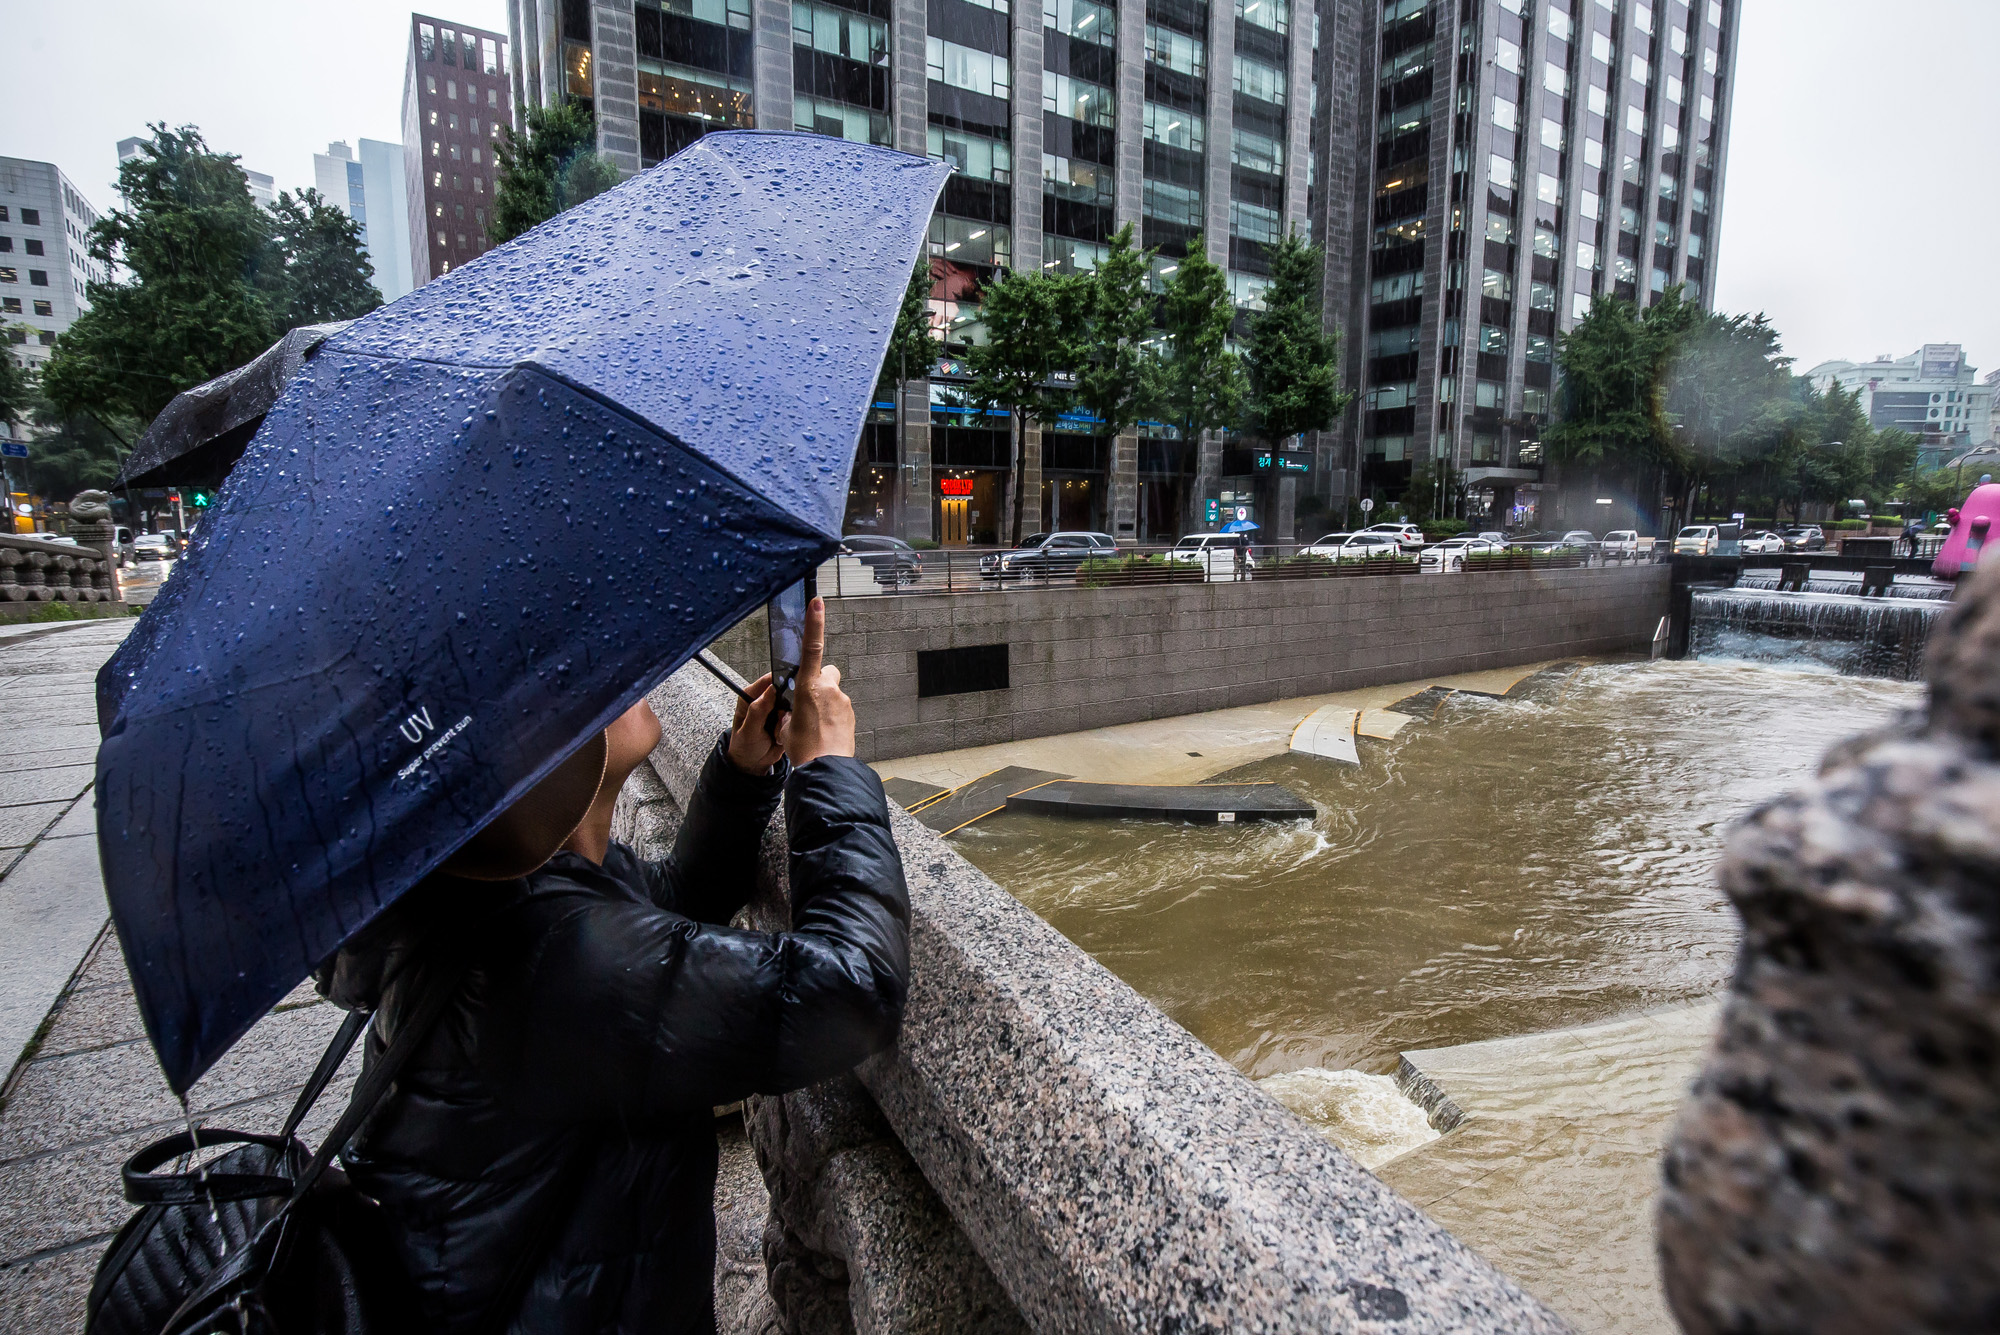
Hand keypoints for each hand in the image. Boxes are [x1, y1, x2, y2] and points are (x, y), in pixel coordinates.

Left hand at [727, 672, 784, 773]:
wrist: (753, 764)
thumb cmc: (745, 747)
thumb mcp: (749, 730)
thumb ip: (758, 710)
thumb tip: (771, 690)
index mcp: (751, 697)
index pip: (768, 681)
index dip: (778, 683)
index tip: (784, 694)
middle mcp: (765, 700)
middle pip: (784, 690)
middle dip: (786, 704)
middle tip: (779, 719)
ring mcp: (777, 710)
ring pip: (792, 705)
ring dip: (788, 718)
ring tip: (777, 730)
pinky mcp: (786, 719)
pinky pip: (796, 717)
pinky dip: (791, 725)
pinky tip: (781, 734)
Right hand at [778, 597, 855, 768]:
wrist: (827, 770)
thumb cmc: (804, 750)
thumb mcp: (785, 727)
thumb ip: (789, 711)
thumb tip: (790, 711)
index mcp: (808, 687)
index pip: (811, 648)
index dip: (814, 623)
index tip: (816, 602)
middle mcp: (829, 689)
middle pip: (825, 672)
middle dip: (817, 681)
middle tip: (806, 702)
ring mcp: (843, 701)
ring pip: (832, 692)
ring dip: (824, 703)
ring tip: (814, 727)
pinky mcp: (851, 713)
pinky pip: (839, 707)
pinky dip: (832, 716)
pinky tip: (824, 733)